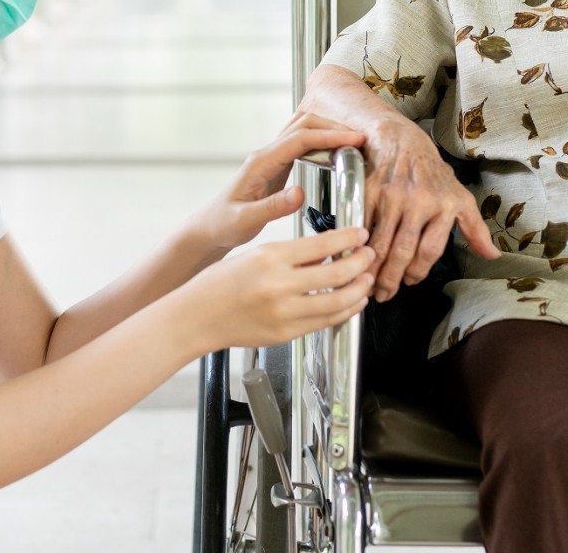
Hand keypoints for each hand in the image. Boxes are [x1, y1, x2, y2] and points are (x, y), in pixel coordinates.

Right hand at [181, 226, 374, 350]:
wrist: (198, 316)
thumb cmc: (220, 283)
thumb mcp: (256, 255)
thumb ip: (292, 255)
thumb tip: (327, 250)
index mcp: (271, 257)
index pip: (323, 244)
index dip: (349, 239)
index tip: (361, 234)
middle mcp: (280, 285)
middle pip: (338, 273)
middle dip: (361, 263)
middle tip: (369, 255)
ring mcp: (285, 313)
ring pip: (338, 301)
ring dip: (359, 289)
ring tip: (366, 280)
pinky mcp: (286, 333)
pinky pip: (325, 322)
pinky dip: (344, 311)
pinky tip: (352, 302)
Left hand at [185, 112, 366, 251]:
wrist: (210, 227)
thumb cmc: (224, 224)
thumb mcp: (246, 220)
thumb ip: (272, 207)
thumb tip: (299, 193)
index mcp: (260, 163)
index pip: (300, 139)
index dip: (329, 136)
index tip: (353, 140)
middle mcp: (266, 155)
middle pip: (303, 125)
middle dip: (333, 128)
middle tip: (360, 139)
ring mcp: (272, 158)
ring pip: (303, 130)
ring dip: (328, 130)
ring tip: (352, 142)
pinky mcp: (278, 166)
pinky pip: (302, 144)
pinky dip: (321, 141)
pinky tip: (335, 152)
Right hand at [363, 119, 498, 302]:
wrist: (401, 139)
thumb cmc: (432, 172)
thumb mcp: (460, 196)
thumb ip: (475, 229)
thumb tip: (492, 256)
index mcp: (444, 206)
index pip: (430, 251)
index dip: (418, 272)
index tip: (409, 283)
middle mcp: (419, 202)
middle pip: (403, 251)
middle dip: (391, 279)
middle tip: (383, 294)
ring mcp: (392, 196)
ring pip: (380, 243)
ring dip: (372, 268)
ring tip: (368, 283)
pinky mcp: (369, 191)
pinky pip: (362, 226)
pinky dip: (356, 245)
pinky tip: (354, 258)